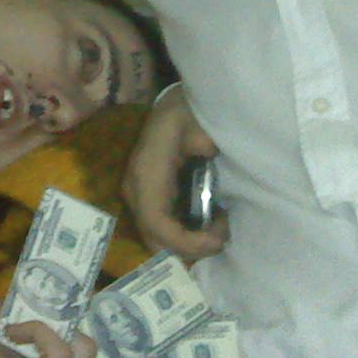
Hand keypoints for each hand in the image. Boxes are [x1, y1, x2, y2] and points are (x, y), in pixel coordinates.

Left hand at [0, 302, 95, 357]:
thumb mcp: (25, 320)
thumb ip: (55, 322)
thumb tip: (82, 303)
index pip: (92, 356)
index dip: (74, 326)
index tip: (53, 312)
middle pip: (90, 352)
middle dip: (59, 325)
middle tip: (21, 327)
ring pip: (81, 351)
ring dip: (45, 326)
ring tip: (13, 332)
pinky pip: (60, 352)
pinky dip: (38, 330)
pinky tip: (11, 335)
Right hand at [122, 84, 227, 260]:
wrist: (179, 107)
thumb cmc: (191, 112)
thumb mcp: (199, 122)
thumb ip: (202, 138)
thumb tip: (207, 153)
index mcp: (146, 170)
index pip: (155, 221)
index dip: (185, 241)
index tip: (218, 237)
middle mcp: (136, 188)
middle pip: (153, 240)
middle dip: (190, 249)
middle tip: (221, 233)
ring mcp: (139, 196)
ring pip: (157, 241)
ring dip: (190, 244)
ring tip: (218, 224)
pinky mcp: (148, 200)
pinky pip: (162, 230)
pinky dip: (187, 237)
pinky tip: (209, 221)